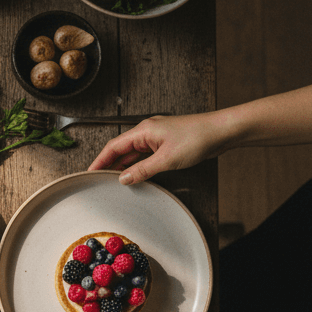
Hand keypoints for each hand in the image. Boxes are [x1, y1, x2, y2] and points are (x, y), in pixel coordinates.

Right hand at [89, 114, 231, 184]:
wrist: (222, 131)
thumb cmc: (197, 138)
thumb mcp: (166, 159)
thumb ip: (142, 170)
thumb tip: (124, 179)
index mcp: (143, 131)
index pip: (113, 147)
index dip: (99, 160)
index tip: (89, 173)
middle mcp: (147, 132)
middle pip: (121, 149)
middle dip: (109, 164)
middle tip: (99, 180)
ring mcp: (157, 137)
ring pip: (133, 153)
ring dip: (124, 166)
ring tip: (114, 181)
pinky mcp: (166, 143)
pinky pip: (145, 155)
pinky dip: (137, 165)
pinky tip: (135, 175)